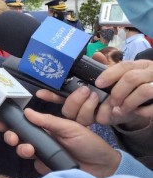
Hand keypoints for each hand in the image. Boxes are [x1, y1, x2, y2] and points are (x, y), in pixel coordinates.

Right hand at [0, 108, 120, 177]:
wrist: (103, 167)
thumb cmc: (90, 144)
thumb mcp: (71, 127)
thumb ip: (48, 121)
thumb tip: (27, 112)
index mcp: (48, 127)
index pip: (27, 122)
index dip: (13, 121)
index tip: (1, 120)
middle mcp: (43, 139)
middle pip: (20, 136)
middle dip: (11, 135)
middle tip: (11, 136)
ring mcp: (43, 154)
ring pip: (23, 149)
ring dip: (21, 147)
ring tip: (28, 148)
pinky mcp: (46, 167)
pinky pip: (33, 163)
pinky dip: (32, 160)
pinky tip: (36, 157)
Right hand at [36, 61, 152, 129]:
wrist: (137, 104)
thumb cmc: (117, 88)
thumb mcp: (110, 75)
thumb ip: (102, 66)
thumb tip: (97, 55)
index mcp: (77, 97)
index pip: (59, 97)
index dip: (50, 96)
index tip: (41, 93)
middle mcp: (81, 110)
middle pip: (67, 110)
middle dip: (73, 100)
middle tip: (85, 90)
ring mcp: (92, 118)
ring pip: (80, 117)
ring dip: (87, 106)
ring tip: (96, 96)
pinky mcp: (105, 122)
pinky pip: (99, 119)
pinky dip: (104, 111)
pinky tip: (110, 105)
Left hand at [96, 60, 152, 129]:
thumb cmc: (142, 84)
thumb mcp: (132, 73)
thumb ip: (115, 69)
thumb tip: (97, 55)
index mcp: (144, 65)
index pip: (125, 65)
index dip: (109, 74)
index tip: (98, 84)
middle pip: (132, 78)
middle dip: (118, 92)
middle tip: (111, 102)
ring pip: (144, 91)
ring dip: (129, 102)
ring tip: (121, 109)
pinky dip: (143, 111)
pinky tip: (136, 112)